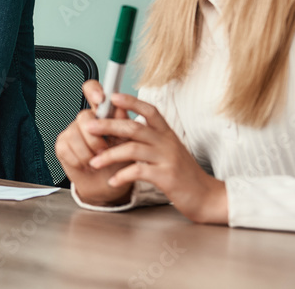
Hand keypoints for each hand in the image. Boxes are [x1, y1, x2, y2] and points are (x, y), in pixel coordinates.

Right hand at [55, 80, 133, 205]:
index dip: (94, 91)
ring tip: (98, 160)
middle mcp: (85, 119)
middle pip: (83, 116)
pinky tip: (87, 164)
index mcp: (102, 113)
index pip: (92, 89)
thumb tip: (122, 107)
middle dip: (96, 138)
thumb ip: (124, 123)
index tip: (100, 99)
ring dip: (90, 153)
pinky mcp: (62, 144)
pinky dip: (81, 160)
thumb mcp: (128, 141)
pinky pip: (68, 149)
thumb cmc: (119, 161)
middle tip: (105, 150)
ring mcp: (71, 131)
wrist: (108, 184)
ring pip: (76, 134)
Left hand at [85, 92, 227, 224]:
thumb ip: (149, 139)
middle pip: (134, 127)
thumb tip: (123, 129)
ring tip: (94, 162)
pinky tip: (112, 180)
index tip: (113, 97)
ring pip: (132, 148)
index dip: (131, 101)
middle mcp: (167, 142)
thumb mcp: (168, 151)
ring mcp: (167, 158)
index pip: (150, 110)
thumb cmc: (183, 174)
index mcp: (167, 133)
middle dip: (108, 125)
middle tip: (88, 127)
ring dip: (109, 154)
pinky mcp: (166, 176)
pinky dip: (122, 175)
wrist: (207, 197)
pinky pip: (138, 171)